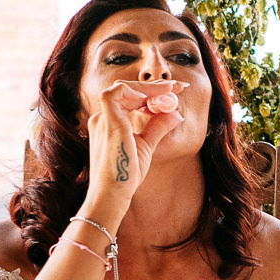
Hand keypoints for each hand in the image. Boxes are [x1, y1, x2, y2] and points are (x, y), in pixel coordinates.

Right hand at [85, 80, 188, 205]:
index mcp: (109, 122)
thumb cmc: (126, 174)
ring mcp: (102, 119)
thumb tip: (176, 114)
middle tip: (176, 86)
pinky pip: (114, 94)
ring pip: (122, 88)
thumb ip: (158, 127)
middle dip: (153, 86)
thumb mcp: (146, 145)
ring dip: (147, 87)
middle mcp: (102, 118)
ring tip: (169, 90)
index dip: (151, 91)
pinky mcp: (107, 122)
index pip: (128, 97)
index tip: (171, 91)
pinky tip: (151, 100)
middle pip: (126, 89)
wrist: (113, 193)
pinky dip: (134, 91)